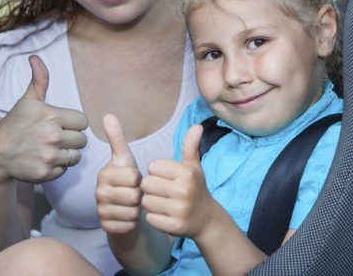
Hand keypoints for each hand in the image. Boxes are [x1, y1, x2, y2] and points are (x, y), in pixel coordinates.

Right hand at [0, 55, 87, 182]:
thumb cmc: (15, 124)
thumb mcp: (27, 100)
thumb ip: (39, 80)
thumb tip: (35, 57)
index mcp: (52, 116)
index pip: (83, 122)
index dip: (74, 124)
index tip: (61, 125)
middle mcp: (53, 136)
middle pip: (82, 140)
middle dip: (71, 139)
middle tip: (54, 138)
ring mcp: (49, 155)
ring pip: (76, 156)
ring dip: (66, 154)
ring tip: (50, 149)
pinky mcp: (46, 172)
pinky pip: (64, 170)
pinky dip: (57, 167)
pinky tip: (43, 160)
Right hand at [96, 114, 142, 233]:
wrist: (124, 210)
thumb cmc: (128, 181)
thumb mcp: (125, 159)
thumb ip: (117, 138)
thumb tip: (107, 114)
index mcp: (104, 173)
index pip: (133, 176)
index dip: (140, 179)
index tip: (135, 179)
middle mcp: (98, 192)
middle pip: (133, 195)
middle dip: (140, 196)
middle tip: (136, 194)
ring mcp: (100, 210)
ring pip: (132, 211)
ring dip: (138, 209)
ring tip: (133, 205)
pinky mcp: (106, 227)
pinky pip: (128, 225)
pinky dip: (134, 222)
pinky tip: (130, 217)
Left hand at [141, 124, 216, 238]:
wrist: (206, 219)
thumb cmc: (195, 188)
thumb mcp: (193, 166)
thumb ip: (190, 146)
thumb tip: (197, 125)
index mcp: (186, 173)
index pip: (152, 166)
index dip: (156, 172)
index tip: (166, 178)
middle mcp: (184, 191)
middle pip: (146, 184)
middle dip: (151, 188)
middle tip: (162, 192)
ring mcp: (180, 210)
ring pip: (146, 202)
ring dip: (150, 203)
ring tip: (163, 203)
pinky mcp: (174, 226)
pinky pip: (150, 219)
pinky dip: (154, 217)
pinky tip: (164, 215)